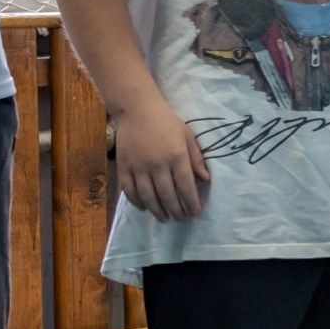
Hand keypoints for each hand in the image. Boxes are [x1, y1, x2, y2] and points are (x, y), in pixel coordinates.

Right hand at [113, 98, 210, 222]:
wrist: (137, 110)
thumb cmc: (167, 122)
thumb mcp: (188, 136)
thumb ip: (196, 159)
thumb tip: (205, 180)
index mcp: (176, 156)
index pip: (186, 187)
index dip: (191, 203)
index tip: (196, 213)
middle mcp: (157, 164)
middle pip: (167, 195)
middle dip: (177, 210)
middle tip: (182, 219)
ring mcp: (138, 167)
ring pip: (148, 197)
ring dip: (158, 211)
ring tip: (165, 218)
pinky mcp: (123, 167)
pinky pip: (129, 190)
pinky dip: (137, 202)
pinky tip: (145, 208)